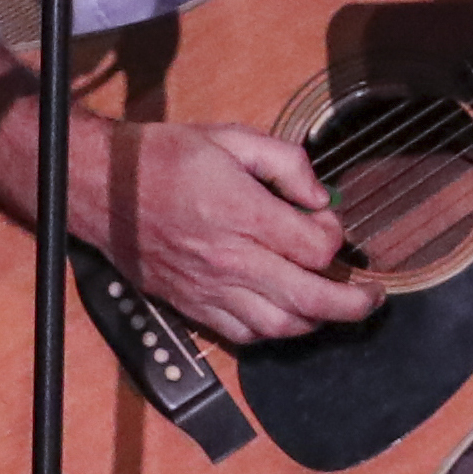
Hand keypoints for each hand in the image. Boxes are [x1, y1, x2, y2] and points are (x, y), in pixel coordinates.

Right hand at [101, 120, 383, 344]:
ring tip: (332, 308)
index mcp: (243, 215)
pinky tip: (285, 315)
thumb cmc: (164, 157)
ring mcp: (208, 289)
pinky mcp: (188, 305)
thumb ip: (287, 162)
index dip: (336, 239)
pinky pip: (241, 335)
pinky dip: (272, 333)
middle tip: (372, 298)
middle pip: (309, 300)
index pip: (317, 249)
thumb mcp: (233, 138)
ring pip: (278, 327)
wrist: (99, 186)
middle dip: (353, 304)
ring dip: (315, 322)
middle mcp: (229, 260)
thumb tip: (321, 197)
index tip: (327, 223)